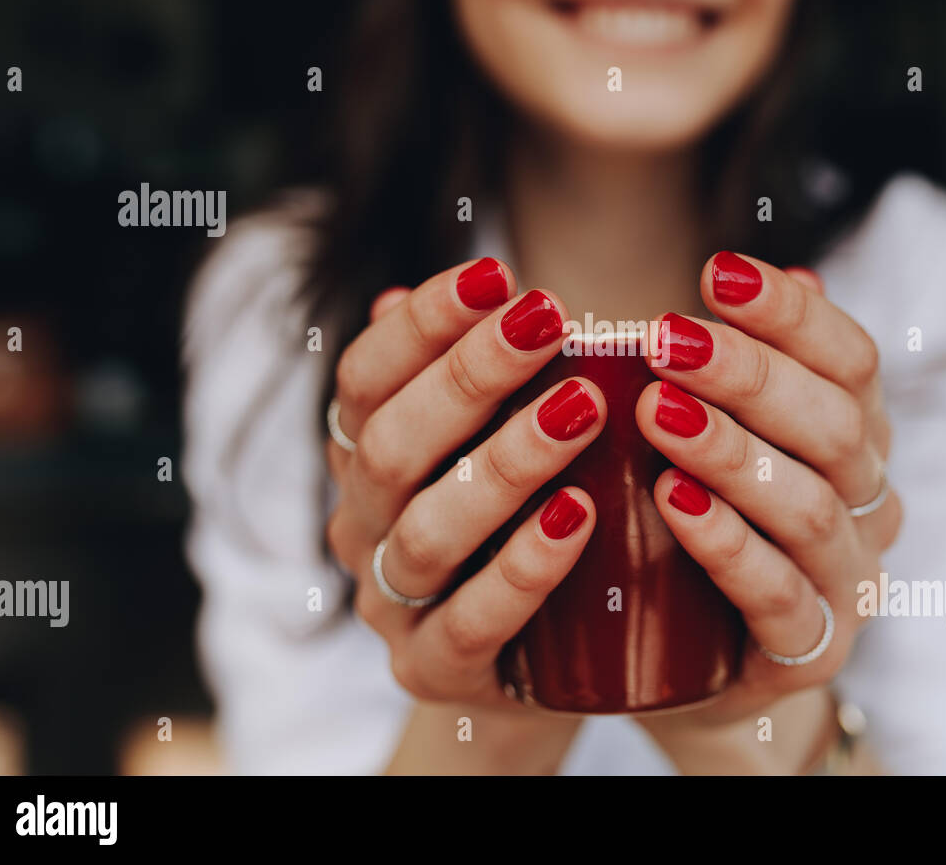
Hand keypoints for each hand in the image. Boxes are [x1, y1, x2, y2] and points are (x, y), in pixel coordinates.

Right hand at [325, 259, 605, 727]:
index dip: (422, 324)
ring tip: (583, 409)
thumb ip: (470, 376)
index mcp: (364, 459)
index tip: (497, 274)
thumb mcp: (492, 441)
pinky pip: (469, 623)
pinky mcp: (434, 672)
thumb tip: (441, 291)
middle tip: (549, 319)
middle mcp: (363, 527)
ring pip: (428, 531)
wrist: (537, 663)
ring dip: (506, 462)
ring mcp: (391, 605)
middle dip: (469, 376)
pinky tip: (579, 517)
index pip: (365, 380)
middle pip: (391, 446)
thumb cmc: (521, 522)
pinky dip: (523, 568)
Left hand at [633, 253, 901, 742]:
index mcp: (858, 440)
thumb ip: (749, 369)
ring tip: (657, 410)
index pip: (853, 362)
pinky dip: (727, 543)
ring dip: (732, 451)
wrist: (684, 664)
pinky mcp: (805, 651)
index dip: (792, 315)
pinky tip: (673, 501)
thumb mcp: (719, 438)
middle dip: (749, 375)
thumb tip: (779, 275)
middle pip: (834, 425)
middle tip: (665, 340)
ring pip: (808, 505)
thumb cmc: (695, 527)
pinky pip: (777, 593)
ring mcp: (846, 581)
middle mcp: (868, 505)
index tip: (716, 272)